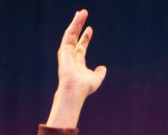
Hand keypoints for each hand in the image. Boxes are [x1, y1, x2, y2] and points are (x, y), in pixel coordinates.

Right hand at [47, 9, 106, 127]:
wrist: (75, 89)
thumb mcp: (96, 79)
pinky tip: (78, 17)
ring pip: (70, 33)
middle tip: (83, 14)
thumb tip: (103, 68)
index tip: (90, 28)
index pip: (81, 46)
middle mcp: (71, 56)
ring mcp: (66, 52)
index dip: (85, 37)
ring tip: (82, 12)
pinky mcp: (63, 49)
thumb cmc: (84, 87)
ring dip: (76, 22)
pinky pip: (68, 34)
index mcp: (77, 62)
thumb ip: (100, 73)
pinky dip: (73, 25)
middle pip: (74, 37)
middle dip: (79, 26)